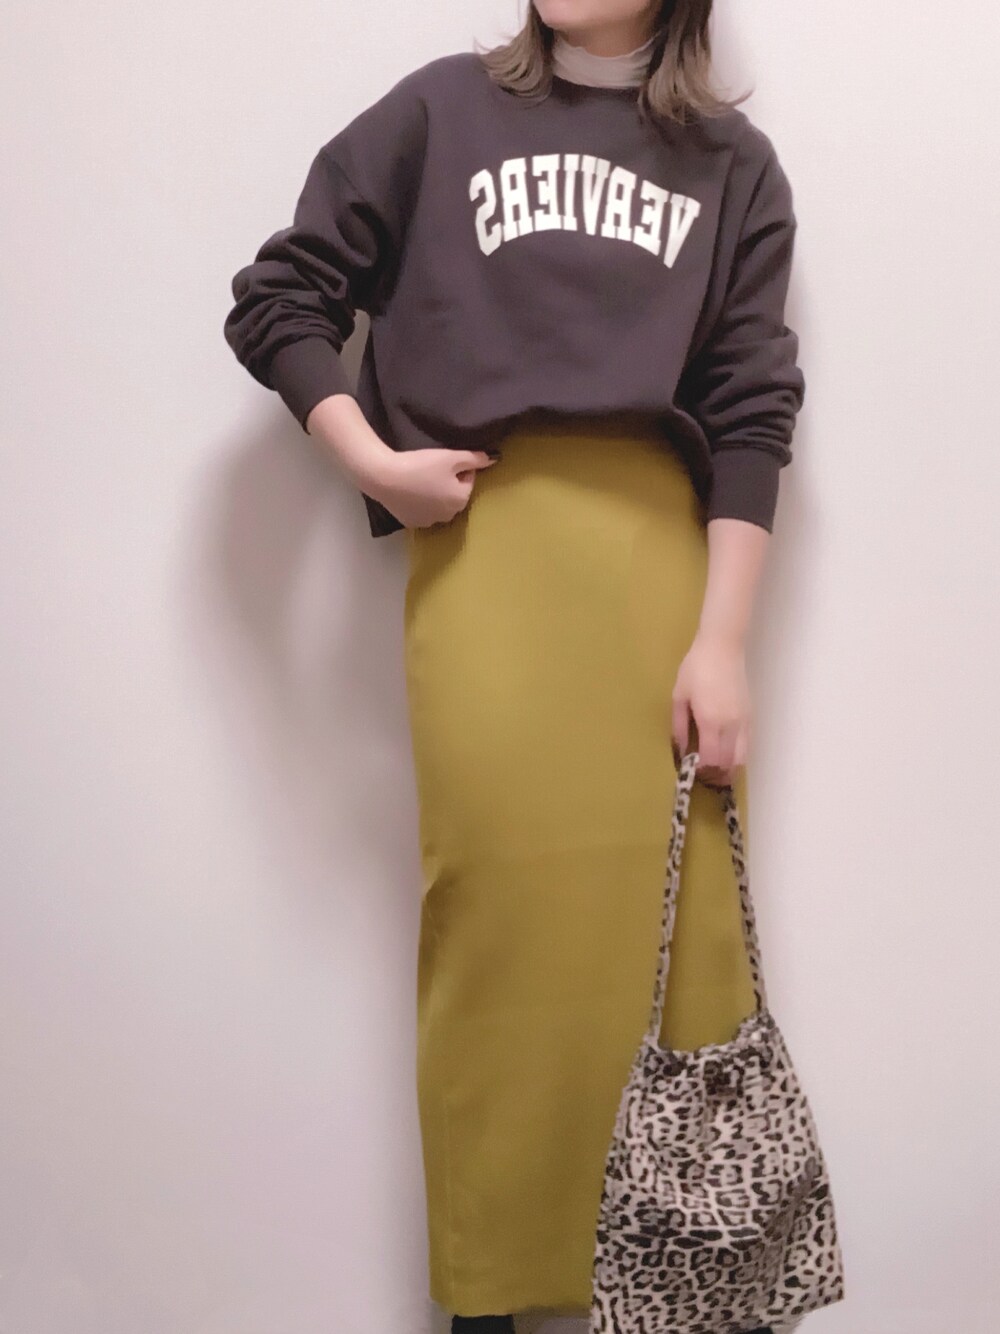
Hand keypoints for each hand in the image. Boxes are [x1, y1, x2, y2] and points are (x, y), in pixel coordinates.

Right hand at [368, 448, 499, 527]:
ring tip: (418, 479)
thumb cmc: (421, 465)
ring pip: (438, 503)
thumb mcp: (451, 457)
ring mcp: (429, 522)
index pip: (468, 480)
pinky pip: (422, 511)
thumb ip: (475, 458)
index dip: (457, 467)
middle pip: (454, 494)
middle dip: (447, 482)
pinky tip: (409, 491)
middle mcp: (449, 515)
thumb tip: (494, 459)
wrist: (384, 477)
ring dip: (434, 493)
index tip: (442, 461)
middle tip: (431, 468)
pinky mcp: (412, 523)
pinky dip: (419, 502)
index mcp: (461, 500)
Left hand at [670, 632, 750, 787]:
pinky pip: (748, 744)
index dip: (702, 771)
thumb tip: (681, 751)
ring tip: (717, 772)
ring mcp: (744, 721)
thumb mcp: (679, 697)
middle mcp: (731, 725)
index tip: (692, 773)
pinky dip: (739, 755)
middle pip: (729, 763)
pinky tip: (728, 755)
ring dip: (730, 768)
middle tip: (704, 778)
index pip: (711, 759)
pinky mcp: (750, 715)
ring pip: (742, 757)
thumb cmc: (696, 669)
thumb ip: (679, 727)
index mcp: (711, 721)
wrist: (722, 648)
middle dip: (717, 775)